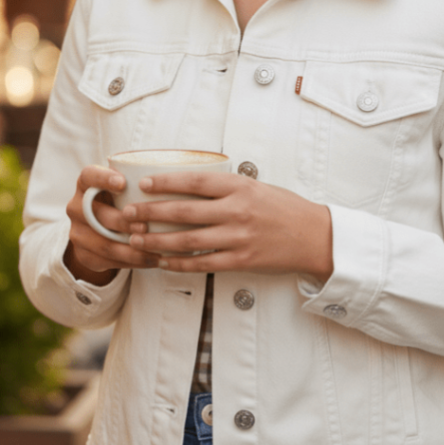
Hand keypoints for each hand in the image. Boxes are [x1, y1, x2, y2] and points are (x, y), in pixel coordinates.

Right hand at [65, 166, 160, 283]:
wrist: (98, 231)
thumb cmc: (119, 201)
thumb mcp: (122, 188)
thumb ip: (138, 182)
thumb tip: (179, 177)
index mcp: (86, 184)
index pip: (89, 175)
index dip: (103, 178)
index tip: (123, 182)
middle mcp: (77, 207)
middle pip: (98, 215)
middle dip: (123, 222)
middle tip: (145, 227)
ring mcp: (78, 232)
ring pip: (104, 243)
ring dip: (132, 248)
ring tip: (155, 249)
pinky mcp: (84, 254)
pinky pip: (108, 260)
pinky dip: (132, 262)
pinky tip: (152, 259)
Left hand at [124, 172, 332, 279]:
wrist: (314, 236)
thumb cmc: (284, 208)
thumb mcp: (256, 186)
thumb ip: (226, 187)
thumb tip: (189, 185)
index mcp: (239, 187)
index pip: (194, 181)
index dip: (165, 182)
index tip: (143, 184)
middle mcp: (237, 211)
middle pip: (183, 211)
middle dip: (150, 213)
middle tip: (128, 214)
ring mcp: (238, 237)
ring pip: (187, 240)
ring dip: (157, 241)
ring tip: (136, 240)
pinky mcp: (241, 260)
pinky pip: (202, 263)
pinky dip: (179, 263)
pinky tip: (162, 262)